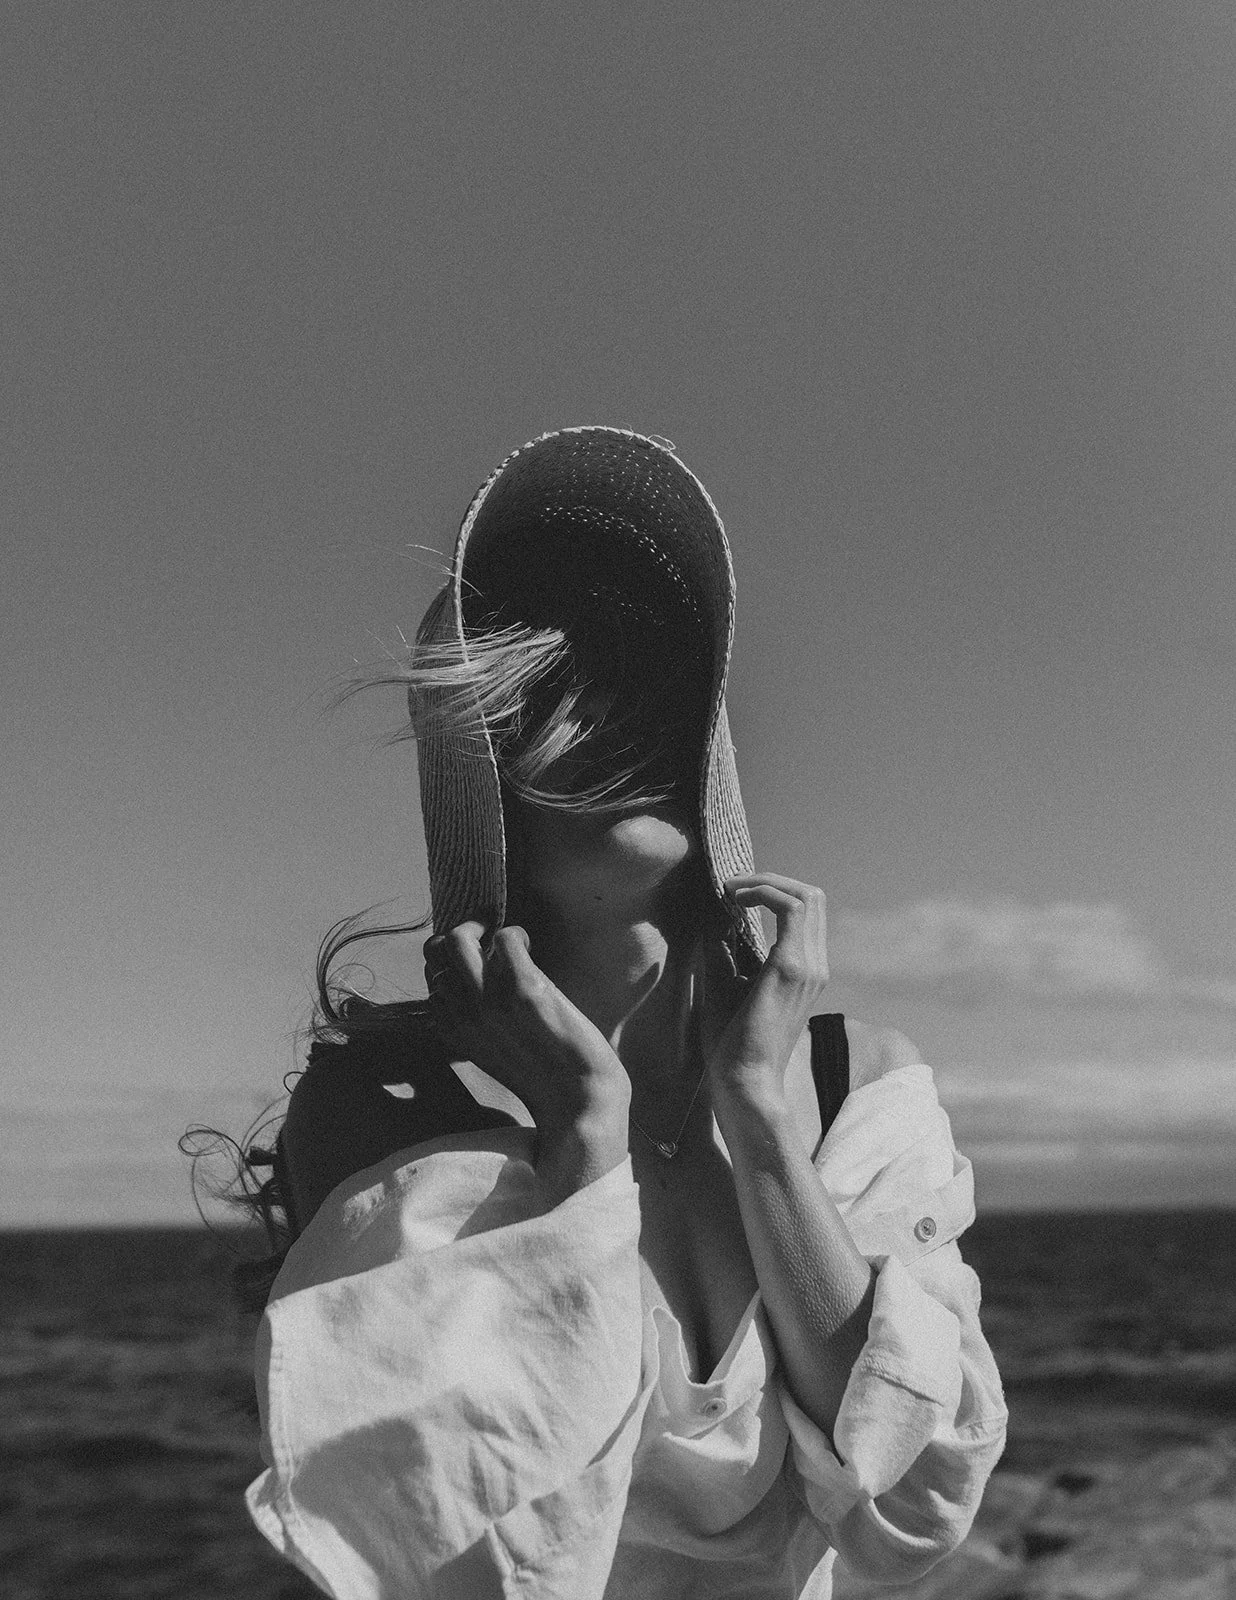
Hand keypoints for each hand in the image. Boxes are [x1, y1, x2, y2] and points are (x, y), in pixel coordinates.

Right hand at [424, 923, 629, 1197]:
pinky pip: (504, 937)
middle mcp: (465, 1015)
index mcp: (454, 1031)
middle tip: (489, 938)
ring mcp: (491, 1000)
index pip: (432, 978)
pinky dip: (516, 934)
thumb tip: (475, 984)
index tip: (478, 960)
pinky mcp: (524, 988)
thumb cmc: (544, 1075)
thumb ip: (474, 1022)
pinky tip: (530, 947)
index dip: (453, 962)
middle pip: (437, 952)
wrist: (579, 1098)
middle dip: (462, 935)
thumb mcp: (491, 1053)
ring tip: (507, 940)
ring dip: (483, 929)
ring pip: (457, 938)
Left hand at [705, 873, 827, 1105]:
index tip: (733, 896)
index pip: (805, 912)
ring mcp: (809, 966)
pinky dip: (763, 893)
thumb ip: (728, 947)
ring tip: (730, 890)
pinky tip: (733, 901)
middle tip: (731, 887)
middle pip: (812, 897)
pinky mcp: (792, 968)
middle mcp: (815, 965)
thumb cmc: (732, 1043)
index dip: (772, 892)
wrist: (743, 1082)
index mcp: (805, 971)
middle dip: (770, 880)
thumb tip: (716, 911)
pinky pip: (791, 908)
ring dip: (765, 882)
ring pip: (806, 896)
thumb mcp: (727, 982)